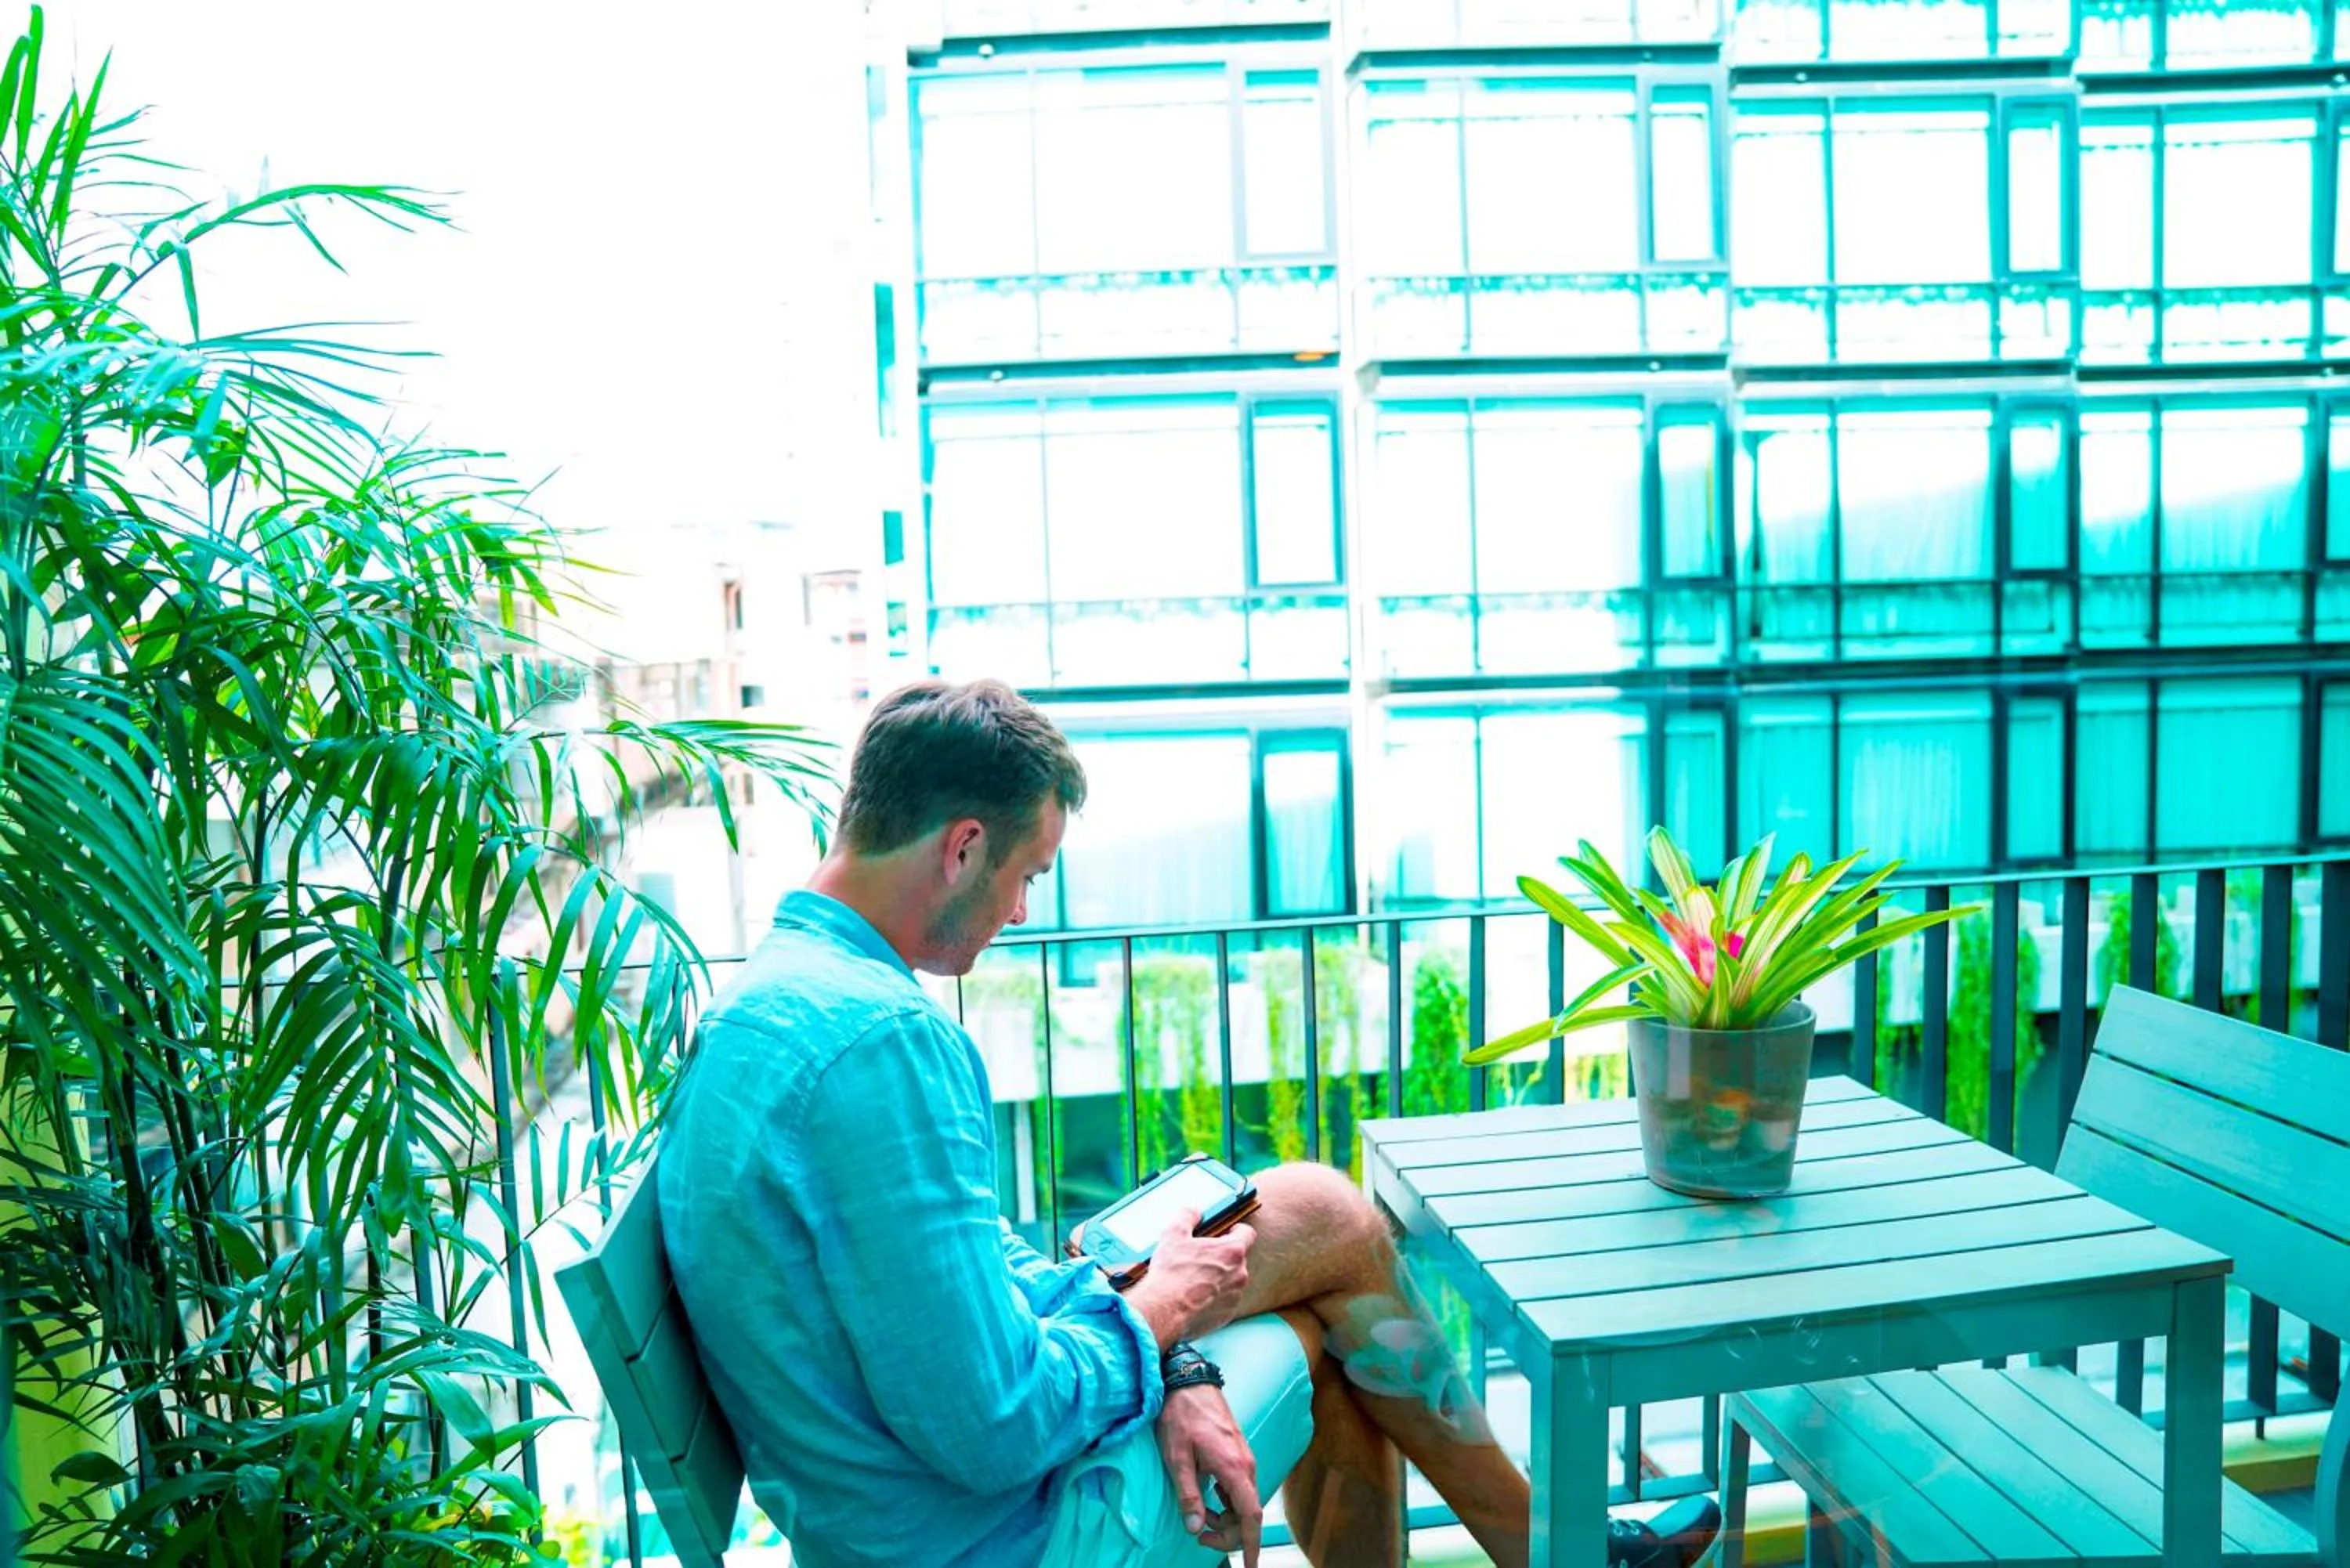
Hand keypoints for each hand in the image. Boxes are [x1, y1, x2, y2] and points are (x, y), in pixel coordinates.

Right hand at [1124, 1209, 1251, 1347]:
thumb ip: (1187, 1216)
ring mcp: (1235, 1296)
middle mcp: (1240, 1274)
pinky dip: (1213, 1299)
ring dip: (1218, 1279)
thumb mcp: (1174, 1234)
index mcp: (1232, 1251)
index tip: (1228, 1232)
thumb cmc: (1171, 1272)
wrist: (1165, 1311)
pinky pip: (1224, 1302)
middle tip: (1200, 1259)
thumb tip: (1194, 1212)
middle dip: (1221, 1258)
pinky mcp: (1227, 1315)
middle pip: (1237, 1259)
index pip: (1247, 1233)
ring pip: (1231, 1282)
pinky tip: (1195, 1298)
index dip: (1238, 1230)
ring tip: (1194, 1281)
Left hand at [1157, 1383, 1262, 1566]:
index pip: (1250, 1516)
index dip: (1251, 1544)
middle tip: (1200, 1537)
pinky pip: (1239, 1490)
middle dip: (1228, 1534)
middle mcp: (1246, 1466)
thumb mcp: (1177, 1457)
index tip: (1251, 1566)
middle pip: (1247, 1514)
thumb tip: (1194, 1527)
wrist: (1189, 1381)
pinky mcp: (1237, 1456)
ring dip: (1225, 1518)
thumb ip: (1188, 1494)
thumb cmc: (1181, 1415)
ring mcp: (1244, 1460)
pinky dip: (1226, 1504)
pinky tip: (1207, 1502)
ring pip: (1243, 1503)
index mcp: (1234, 1468)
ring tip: (1198, 1517)